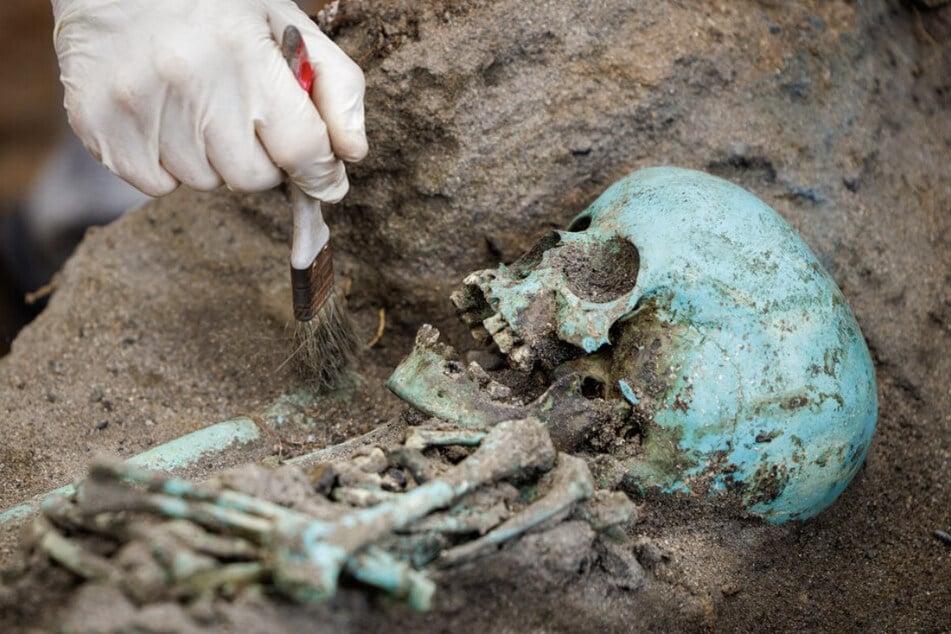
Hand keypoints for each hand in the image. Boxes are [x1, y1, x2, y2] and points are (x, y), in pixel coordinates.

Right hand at [51, 0, 366, 201]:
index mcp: (244, 53)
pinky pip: (157, 185)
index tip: (325, 177)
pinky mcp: (97, 124)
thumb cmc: (214, 6)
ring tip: (199, 107)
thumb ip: (336, 87)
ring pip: (206, 183)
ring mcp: (138, 105)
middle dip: (262, 158)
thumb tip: (352, 154)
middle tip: (246, 118)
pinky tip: (165, 119)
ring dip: (213, 159)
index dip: (321, 172)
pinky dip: (169, 165)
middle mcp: (189, 80)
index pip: (302, 149)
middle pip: (253, 178)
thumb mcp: (286, 26)